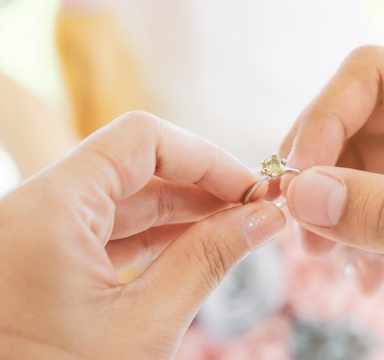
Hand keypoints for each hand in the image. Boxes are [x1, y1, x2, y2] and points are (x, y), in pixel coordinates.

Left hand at [0, 111, 284, 358]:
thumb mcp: (145, 326)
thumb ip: (208, 259)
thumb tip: (265, 217)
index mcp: (49, 208)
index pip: (141, 140)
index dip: (205, 156)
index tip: (252, 186)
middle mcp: (36, 209)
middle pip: (136, 167)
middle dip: (202, 186)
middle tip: (258, 209)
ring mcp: (37, 235)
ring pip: (125, 200)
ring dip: (185, 212)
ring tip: (239, 228)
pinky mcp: (44, 262)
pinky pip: (109, 232)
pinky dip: (157, 238)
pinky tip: (199, 246)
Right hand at [280, 46, 383, 344]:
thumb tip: (303, 197)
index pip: (371, 74)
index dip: (323, 117)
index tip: (298, 178)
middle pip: (354, 120)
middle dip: (320, 172)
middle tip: (300, 227)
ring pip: (358, 167)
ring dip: (333, 212)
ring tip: (328, 260)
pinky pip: (377, 204)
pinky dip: (360, 237)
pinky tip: (367, 277)